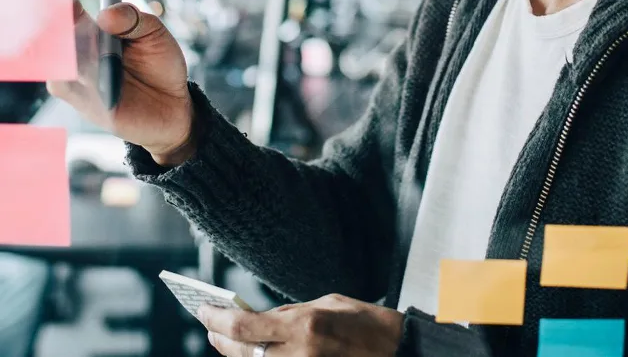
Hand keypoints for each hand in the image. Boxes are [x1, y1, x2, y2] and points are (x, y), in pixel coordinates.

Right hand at [33, 0, 195, 161]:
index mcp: (94, 29)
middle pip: (52, 25)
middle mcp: (78, 51)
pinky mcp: (79, 100)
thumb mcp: (156, 33)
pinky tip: (86, 63)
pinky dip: (76, 68)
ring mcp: (75, 75)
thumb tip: (105, 14)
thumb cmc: (161, 65)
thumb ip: (133, 18)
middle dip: (45, 5)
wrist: (173, 107)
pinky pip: (67, 80)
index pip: (66, 2)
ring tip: (83, 30)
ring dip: (68, 38)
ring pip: (58, 51)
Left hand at [197, 293, 403, 356]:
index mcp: (306, 326)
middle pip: (243, 353)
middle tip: (209, 324)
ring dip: (235, 355)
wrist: (398, 351)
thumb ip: (292, 313)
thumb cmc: (366, 322)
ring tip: (223, 340)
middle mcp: (300, 354)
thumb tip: (261, 319)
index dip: (216, 319)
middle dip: (220, 338)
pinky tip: (251, 354)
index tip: (202, 309)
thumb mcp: (328, 303)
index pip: (245, 328)